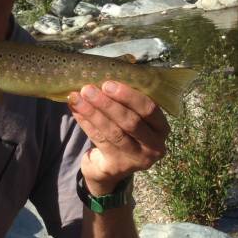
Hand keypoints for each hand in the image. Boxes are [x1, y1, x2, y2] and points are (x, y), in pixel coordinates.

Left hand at [68, 80, 169, 195]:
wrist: (112, 167)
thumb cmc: (124, 132)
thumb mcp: (132, 115)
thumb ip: (126, 97)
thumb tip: (107, 71)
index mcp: (161, 127)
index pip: (149, 109)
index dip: (129, 96)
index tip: (108, 84)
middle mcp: (154, 146)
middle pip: (130, 122)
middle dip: (107, 104)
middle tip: (88, 89)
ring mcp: (136, 159)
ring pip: (113, 132)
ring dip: (93, 112)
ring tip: (77, 97)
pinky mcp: (117, 166)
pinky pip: (100, 140)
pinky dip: (86, 123)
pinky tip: (76, 110)